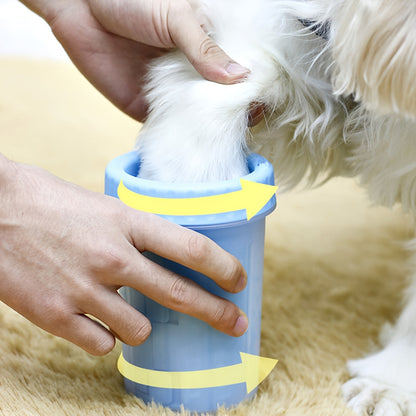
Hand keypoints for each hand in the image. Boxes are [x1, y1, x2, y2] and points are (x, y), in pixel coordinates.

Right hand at [0, 155, 247, 354]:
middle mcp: (113, 258)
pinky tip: (95, 322)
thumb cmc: (47, 201)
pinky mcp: (56, 316)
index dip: (224, 268)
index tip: (238, 280)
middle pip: (180, 294)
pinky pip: (101, 344)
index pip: (192, 248)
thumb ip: (132, 234)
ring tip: (128, 312)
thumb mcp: (101, 207)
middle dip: (216, 313)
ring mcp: (85, 289)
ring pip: (139, 330)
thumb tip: (158, 258)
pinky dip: (105, 337)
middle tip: (235, 323)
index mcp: (126, 222)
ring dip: (142, 326)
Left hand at [21, 0, 250, 121]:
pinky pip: (171, 129)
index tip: (259, 105)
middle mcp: (195, 75)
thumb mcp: (176, 16)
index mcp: (208, 49)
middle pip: (223, 103)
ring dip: (210, 132)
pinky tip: (194, 147)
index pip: (239, 74)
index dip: (252, 90)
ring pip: (200, 120)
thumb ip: (204, 47)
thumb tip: (241, 77)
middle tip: (241, 129)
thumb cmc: (132, 1)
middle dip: (233, 116)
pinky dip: (182, 139)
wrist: (80, 8)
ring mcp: (173, 95)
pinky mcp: (150, 111)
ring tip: (222, 144)